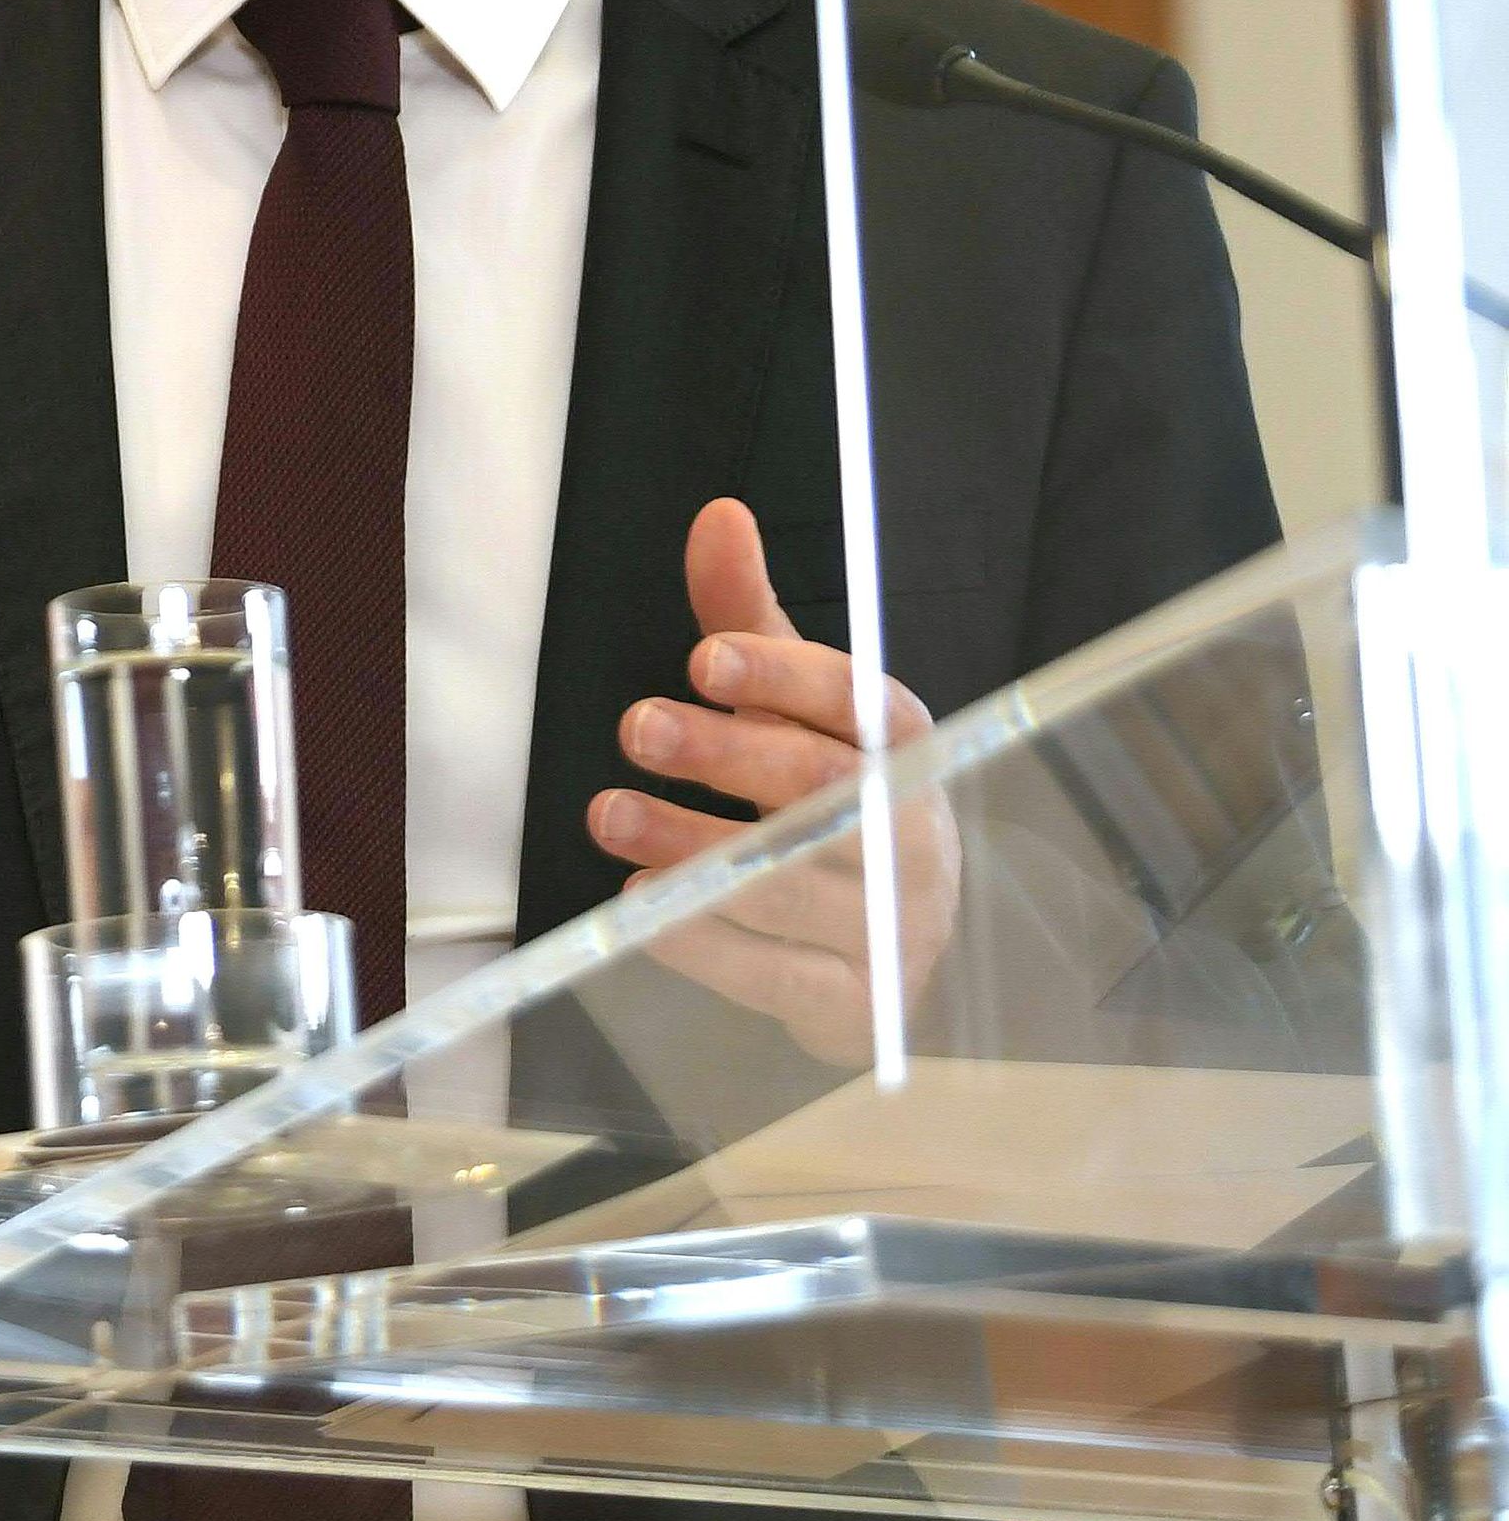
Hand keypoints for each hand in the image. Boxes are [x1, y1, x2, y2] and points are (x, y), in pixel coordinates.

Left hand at [585, 498, 959, 1063]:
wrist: (889, 955)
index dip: (787, 677)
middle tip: (638, 726)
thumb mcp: (790, 712)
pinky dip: (703, 941)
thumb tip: (719, 516)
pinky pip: (778, 976)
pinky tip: (641, 908)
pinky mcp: (857, 1004)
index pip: (862, 704)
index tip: (704, 657)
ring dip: (691, 848)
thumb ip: (748, 620)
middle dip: (727, 754)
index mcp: (906, 750)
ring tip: (610, 814)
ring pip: (791, 885)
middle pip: (823, 789)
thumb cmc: (829, 808)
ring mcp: (890, 926)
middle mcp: (910, 834)